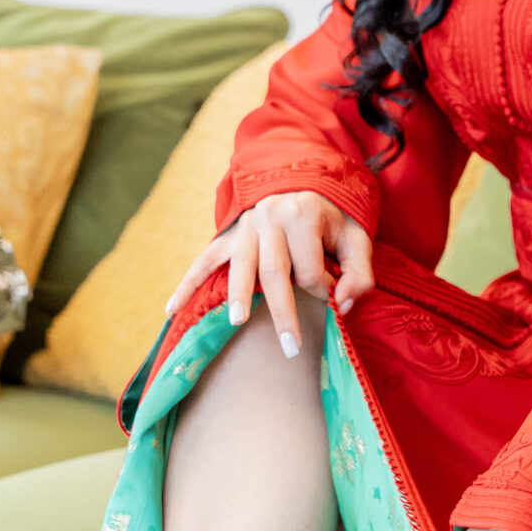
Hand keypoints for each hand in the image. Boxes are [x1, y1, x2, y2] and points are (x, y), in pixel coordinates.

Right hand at [164, 191, 374, 357]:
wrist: (301, 181)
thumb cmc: (331, 220)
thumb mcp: (356, 238)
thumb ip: (359, 273)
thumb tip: (342, 305)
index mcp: (302, 214)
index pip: (310, 267)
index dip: (323, 289)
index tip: (330, 295)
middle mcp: (270, 216)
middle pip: (275, 272)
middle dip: (283, 313)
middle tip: (291, 349)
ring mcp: (245, 227)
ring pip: (241, 266)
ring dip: (238, 295)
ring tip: (237, 321)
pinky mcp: (227, 236)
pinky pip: (204, 261)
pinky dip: (187, 285)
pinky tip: (172, 309)